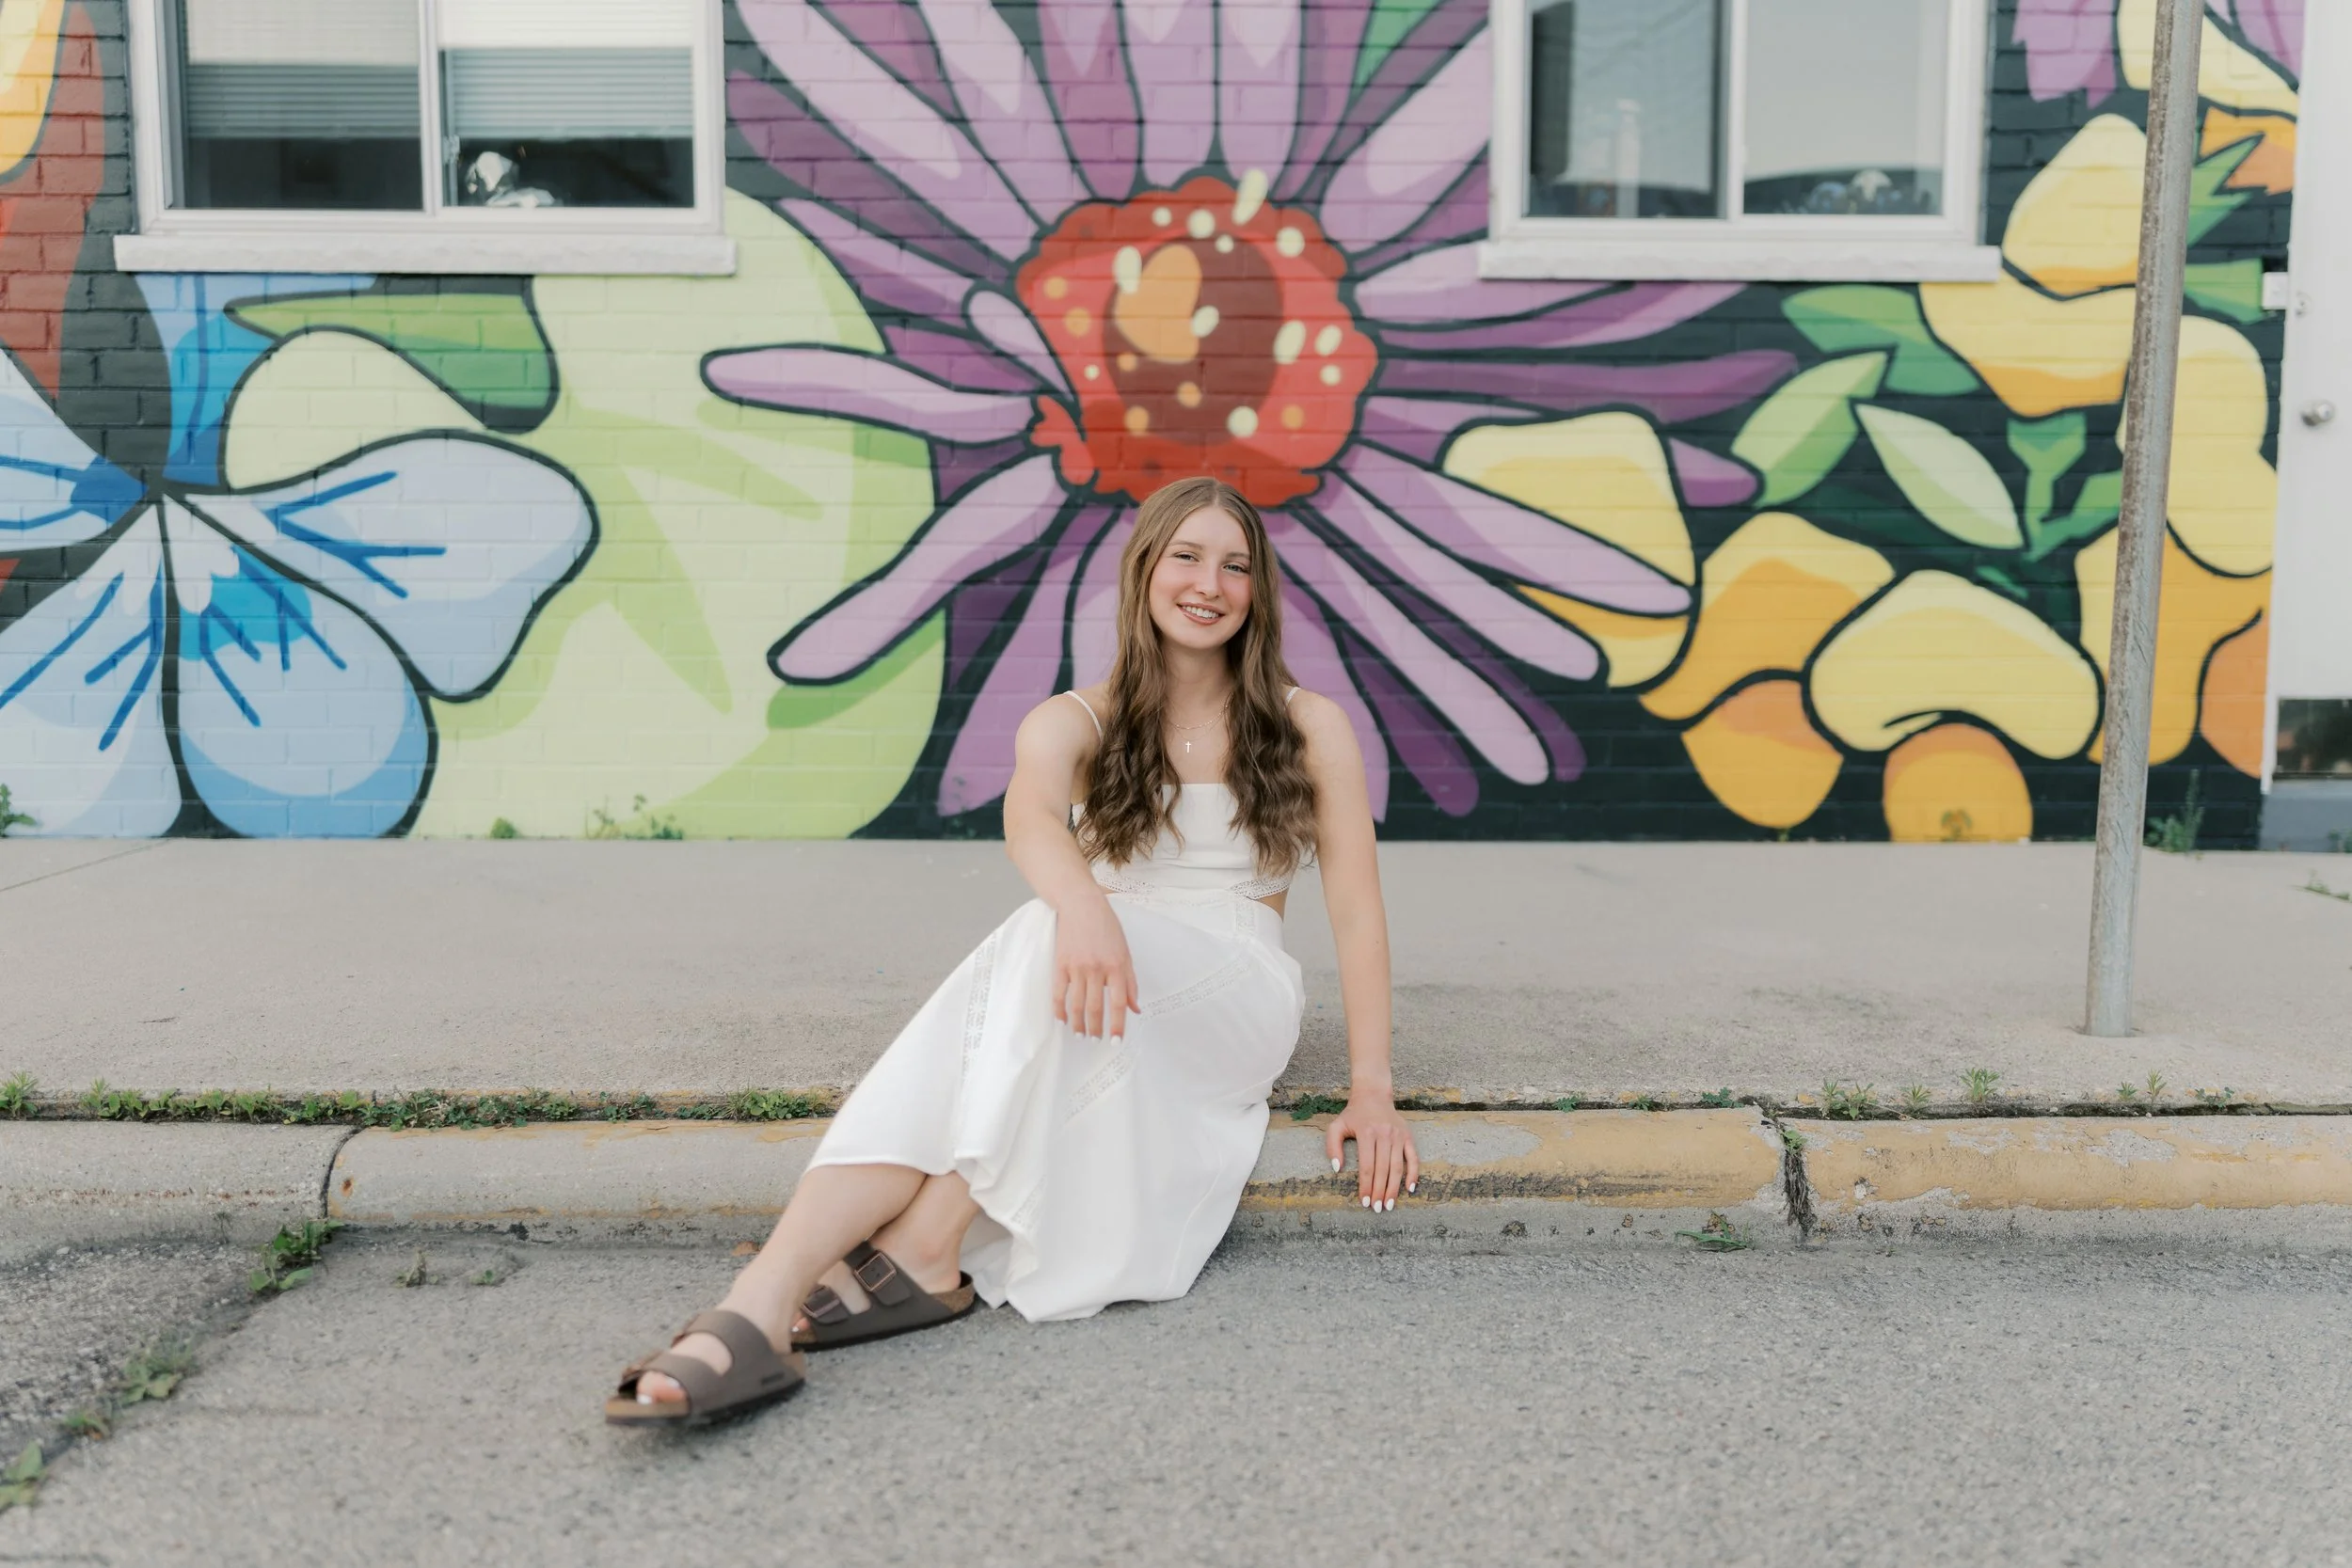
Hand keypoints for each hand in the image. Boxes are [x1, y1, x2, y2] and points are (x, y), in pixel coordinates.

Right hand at [1054, 894, 1139, 1038]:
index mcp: (1116, 966)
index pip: (1118, 1003)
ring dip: (1078, 1024)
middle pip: (1095, 1007)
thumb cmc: (1107, 928)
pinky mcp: (1061, 964)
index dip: (1117, 1025)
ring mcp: (1077, 967)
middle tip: (1096, 1040)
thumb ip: (1130, 983)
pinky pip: (1059, 992)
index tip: (1116, 1040)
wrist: (1082, 905)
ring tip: (1081, 1035)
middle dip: (1096, 1029)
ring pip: (1076, 1004)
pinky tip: (1063, 1020)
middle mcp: (1097, 968)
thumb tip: (1135, 1009)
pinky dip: (1060, 1009)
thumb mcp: (1125, 953)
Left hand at [1325, 1095, 1417, 1210]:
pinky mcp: (1408, 1136)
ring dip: (1394, 1188)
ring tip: (1389, 1205)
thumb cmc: (1353, 1115)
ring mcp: (1398, 1136)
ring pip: (1398, 1167)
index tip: (1364, 1201)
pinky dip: (1413, 1174)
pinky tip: (1409, 1189)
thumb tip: (1337, 1168)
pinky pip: (1413, 1158)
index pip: (1367, 1166)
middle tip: (1377, 1209)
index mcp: (1367, 1133)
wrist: (1373, 1095)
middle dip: (1380, 1192)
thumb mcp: (1336, 1126)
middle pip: (1383, 1170)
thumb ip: (1332, 1146)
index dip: (1366, 1186)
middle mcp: (1384, 1134)